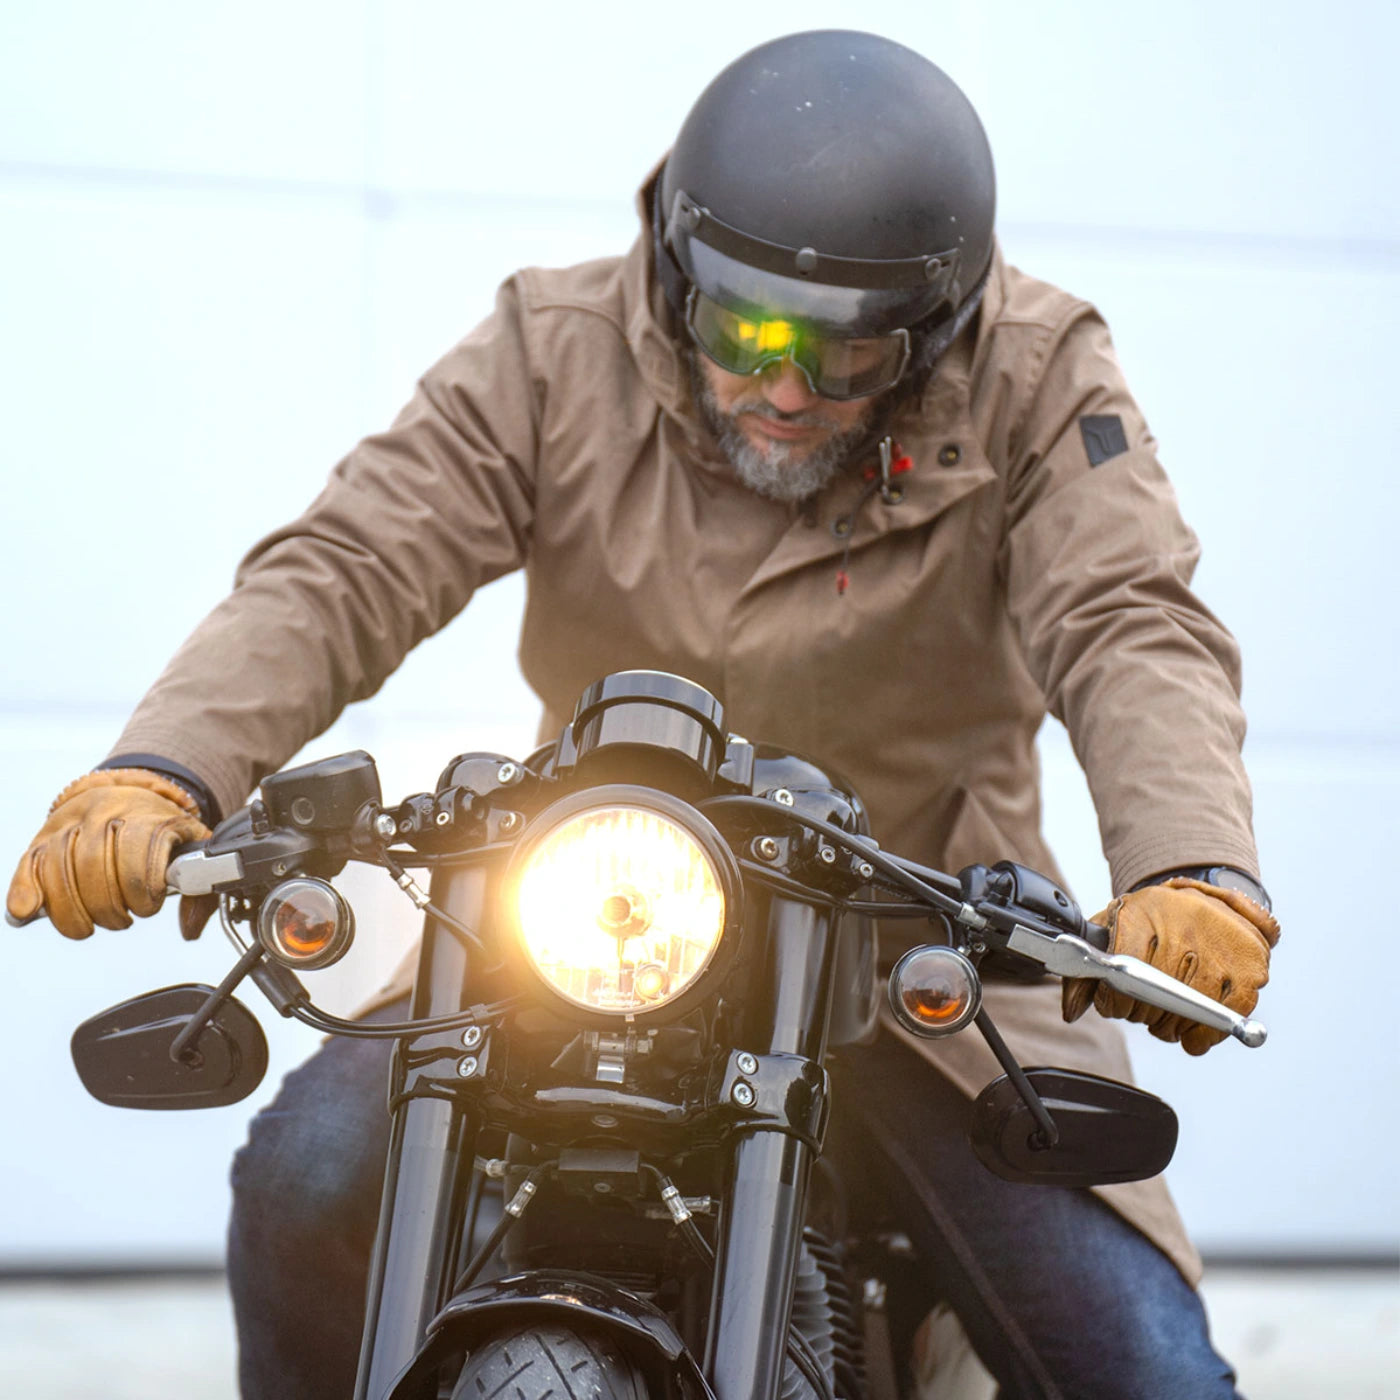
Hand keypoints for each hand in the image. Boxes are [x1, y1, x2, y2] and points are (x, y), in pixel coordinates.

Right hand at [7, 769, 209, 937]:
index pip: (138, 853)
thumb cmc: (160, 828)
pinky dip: (26, 889)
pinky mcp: (43, 837)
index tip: (148, 905)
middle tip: (121, 918)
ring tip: (92, 923)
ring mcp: (70, 823)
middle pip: (94, 864)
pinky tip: (30, 910)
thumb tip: (190, 929)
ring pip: (59, 866)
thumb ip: (199, 889)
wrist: (129, 791)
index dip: (141, 889)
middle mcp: (105, 811)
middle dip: (108, 905)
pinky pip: (30, 863)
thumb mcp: (192, 848)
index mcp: (147, 813)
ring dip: (73, 909)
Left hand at [1062, 877, 1280, 1054]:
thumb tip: (1071, 1010)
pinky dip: (1206, 1034)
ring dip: (1173, 1025)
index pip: (1121, 970)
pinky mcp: (1251, 965)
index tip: (1113, 1003)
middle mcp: (1183, 925)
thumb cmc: (1151, 919)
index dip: (1114, 999)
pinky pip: (1228, 1017)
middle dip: (1142, 1013)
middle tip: (1141, 1008)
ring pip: (1191, 1011)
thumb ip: (1082, 970)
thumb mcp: (1111, 929)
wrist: (1203, 893)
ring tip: (1167, 1015)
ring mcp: (1220, 945)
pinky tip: (1193, 1029)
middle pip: (1155, 995)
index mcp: (1143, 912)